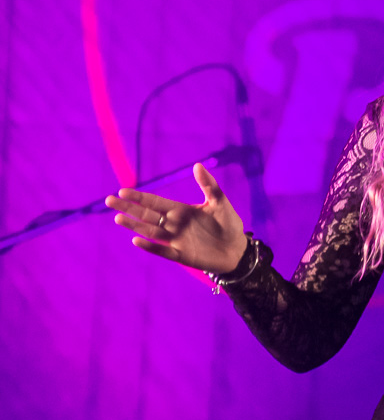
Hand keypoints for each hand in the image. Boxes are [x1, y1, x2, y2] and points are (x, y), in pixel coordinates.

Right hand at [105, 163, 248, 273]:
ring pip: (150, 232)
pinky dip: (150, 246)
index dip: (139, 197)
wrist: (237, 249)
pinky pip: (162, 250)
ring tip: (118, 218)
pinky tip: (137, 241)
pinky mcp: (181, 255)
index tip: (122, 191)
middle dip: (129, 208)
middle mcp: (174, 224)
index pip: (155, 202)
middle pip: (147, 215)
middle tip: (109, 201)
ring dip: (135, 226)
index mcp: (181, 210)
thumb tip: (197, 165)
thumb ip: (208, 185)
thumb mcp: (219, 202)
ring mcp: (176, 240)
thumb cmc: (228, 224)